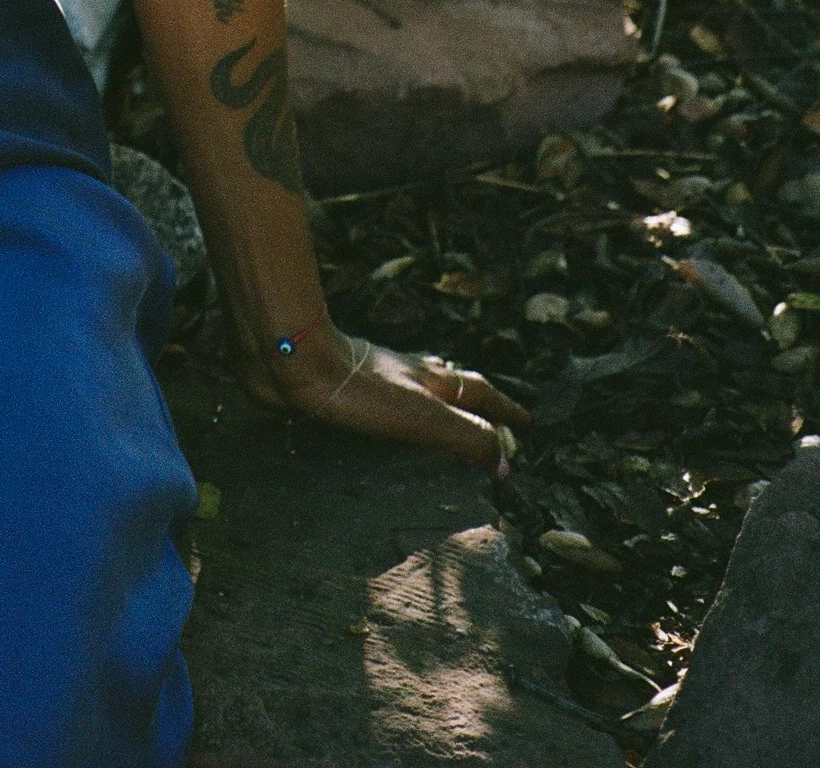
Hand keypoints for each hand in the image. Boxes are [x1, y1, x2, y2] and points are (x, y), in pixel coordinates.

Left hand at [238, 323, 529, 475]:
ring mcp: (372, 379)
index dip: (504, 409)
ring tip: (441, 420)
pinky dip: (394, 413)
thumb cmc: (356, 389)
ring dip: (433, 403)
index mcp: (429, 381)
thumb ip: (465, 436)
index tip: (528, 422)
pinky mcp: (342, 389)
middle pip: (449, 384)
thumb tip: (506, 461)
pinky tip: (380, 428)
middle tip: (489, 417)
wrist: (291, 359)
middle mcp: (405, 375)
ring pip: (414, 388)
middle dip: (473, 402)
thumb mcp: (422, 417)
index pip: (479, 393)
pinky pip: (380, 402)